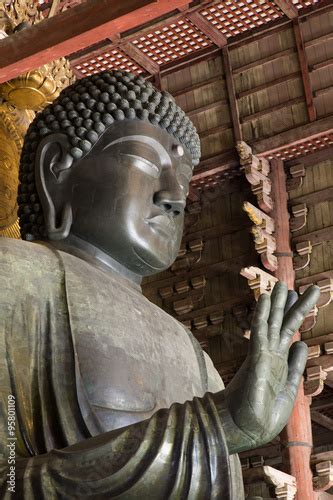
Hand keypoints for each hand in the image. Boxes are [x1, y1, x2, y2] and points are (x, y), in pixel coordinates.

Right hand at [221, 282, 319, 453]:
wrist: (245, 429)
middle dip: (289, 303)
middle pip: (282, 323)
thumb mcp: (289, 389)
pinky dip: (262, 314)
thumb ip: (295, 366)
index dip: (296, 313)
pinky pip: (260, 331)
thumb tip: (302, 344)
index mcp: (280, 361)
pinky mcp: (256, 359)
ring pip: (272, 323)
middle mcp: (271, 354)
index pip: (289, 331)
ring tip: (281, 285)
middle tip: (292, 284)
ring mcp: (263, 354)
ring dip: (277, 303)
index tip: (299, 296)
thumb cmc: (264, 414)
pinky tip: (265, 298)